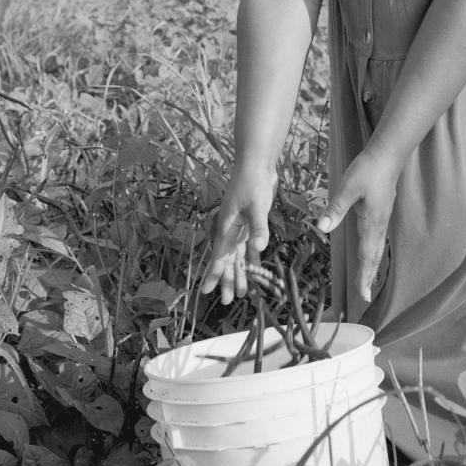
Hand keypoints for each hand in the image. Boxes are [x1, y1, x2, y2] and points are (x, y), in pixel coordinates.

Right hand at [199, 161, 277, 304]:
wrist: (256, 164)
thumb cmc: (252, 182)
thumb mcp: (256, 205)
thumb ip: (258, 227)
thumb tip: (260, 248)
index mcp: (227, 227)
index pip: (219, 256)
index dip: (214, 274)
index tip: (206, 291)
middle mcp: (231, 230)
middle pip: (227, 260)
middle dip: (227, 280)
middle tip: (226, 301)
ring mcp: (240, 227)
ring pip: (238, 256)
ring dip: (240, 273)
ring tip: (241, 292)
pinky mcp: (251, 222)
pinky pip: (250, 246)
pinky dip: (251, 258)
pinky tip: (254, 270)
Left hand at [315, 146, 402, 303]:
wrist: (387, 155)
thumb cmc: (368, 170)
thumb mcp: (349, 188)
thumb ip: (336, 208)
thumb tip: (322, 227)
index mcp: (372, 222)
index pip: (367, 256)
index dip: (364, 276)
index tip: (363, 295)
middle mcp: (379, 224)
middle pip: (375, 256)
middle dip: (370, 276)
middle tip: (366, 296)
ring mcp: (382, 218)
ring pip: (377, 248)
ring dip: (372, 265)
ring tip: (368, 280)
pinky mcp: (381, 211)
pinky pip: (377, 238)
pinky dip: (373, 252)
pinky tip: (370, 251)